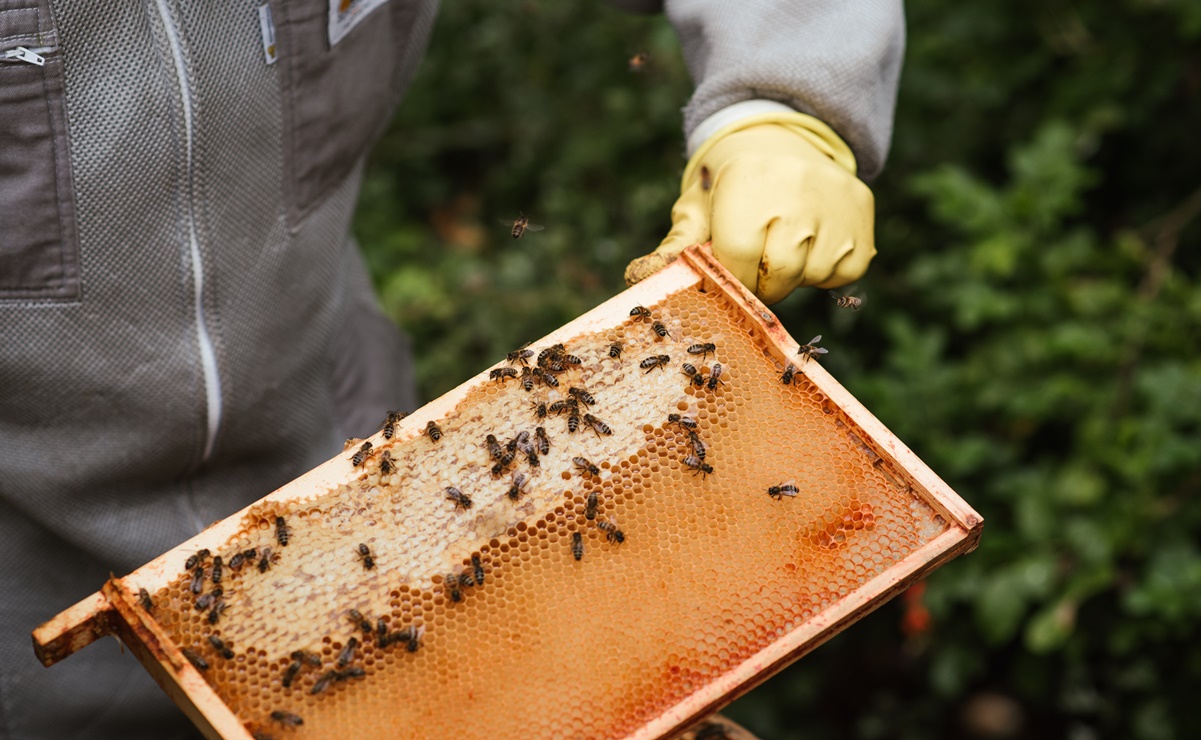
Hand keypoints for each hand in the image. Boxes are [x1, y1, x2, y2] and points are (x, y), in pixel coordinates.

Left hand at [625, 112, 875, 303]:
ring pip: (813, 274)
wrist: (781, 141)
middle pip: (780, 273)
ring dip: (794, 275)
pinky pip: (845, 272)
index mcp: (748, 181)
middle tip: (755, 262)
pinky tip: (812, 242)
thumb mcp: (697, 209)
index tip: (730, 269)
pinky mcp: (863, 214)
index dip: (732, 276)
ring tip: (782, 243)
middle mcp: (798, 186)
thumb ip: (676, 246)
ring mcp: (836, 200)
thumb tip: (639, 277)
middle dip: (762, 282)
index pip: (739, 258)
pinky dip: (825, 270)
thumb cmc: (729, 188)